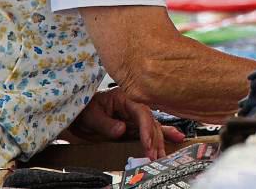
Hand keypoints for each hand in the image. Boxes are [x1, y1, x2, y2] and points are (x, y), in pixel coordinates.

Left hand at [60, 87, 185, 159]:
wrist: (78, 116)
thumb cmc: (84, 110)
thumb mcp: (91, 115)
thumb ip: (106, 123)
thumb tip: (121, 130)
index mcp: (126, 98)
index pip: (142, 113)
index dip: (146, 129)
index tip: (147, 144)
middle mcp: (135, 106)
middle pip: (151, 122)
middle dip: (154, 140)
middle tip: (154, 156)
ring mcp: (136, 117)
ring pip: (154, 129)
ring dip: (159, 143)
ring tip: (163, 156)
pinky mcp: (135, 126)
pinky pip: (151, 131)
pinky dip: (163, 136)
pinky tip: (177, 138)